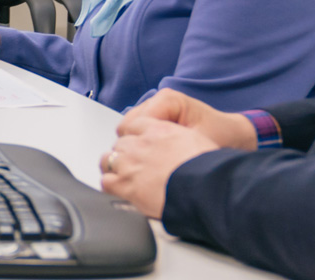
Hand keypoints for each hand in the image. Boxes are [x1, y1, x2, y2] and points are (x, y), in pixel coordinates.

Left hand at [99, 116, 218, 218]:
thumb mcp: (197, 140)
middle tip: (133, 164)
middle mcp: (141, 144)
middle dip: (125, 152)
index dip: (135, 136)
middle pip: (121, 143)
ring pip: (108, 159)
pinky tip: (118, 189)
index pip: (134, 125)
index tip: (138, 143)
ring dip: (114, 166)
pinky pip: (107, 182)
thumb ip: (179, 139)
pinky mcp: (126, 186)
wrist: (204, 186)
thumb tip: (178, 147)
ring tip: (121, 175)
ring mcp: (131, 164)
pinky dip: (111, 185)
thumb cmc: (207, 167)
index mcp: (159, 129)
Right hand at [123, 88, 257, 150]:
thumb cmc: (221, 138)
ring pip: (129, 130)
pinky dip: (143, 145)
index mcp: (168, 100)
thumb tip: (144, 160)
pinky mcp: (155, 117)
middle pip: (128, 126)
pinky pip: (136, 133)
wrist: (234, 136)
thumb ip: (170, 147)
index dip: (140, 147)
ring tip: (158, 160)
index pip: (135, 124)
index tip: (151, 163)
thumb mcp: (197, 143)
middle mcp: (158, 99)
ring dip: (140, 146)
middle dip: (138, 146)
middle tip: (155, 163)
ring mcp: (155, 107)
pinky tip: (158, 155)